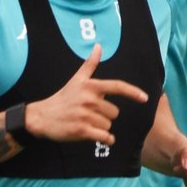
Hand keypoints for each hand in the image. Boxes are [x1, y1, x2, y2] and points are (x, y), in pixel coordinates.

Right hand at [24, 45, 147, 144]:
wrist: (42, 117)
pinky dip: (106, 139)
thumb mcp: (76, 80)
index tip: (145, 98)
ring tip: (86, 122)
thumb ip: (90, 64)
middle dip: (105, 115)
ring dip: (101, 127)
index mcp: (90, 86)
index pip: (117, 86)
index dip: (133, 92)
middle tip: (89, 114)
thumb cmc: (62, 98)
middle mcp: (89, 100)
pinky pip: (105, 137)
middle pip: (114, 112)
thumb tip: (98, 46)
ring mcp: (85, 116)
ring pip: (109, 125)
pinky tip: (99, 137)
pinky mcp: (82, 131)